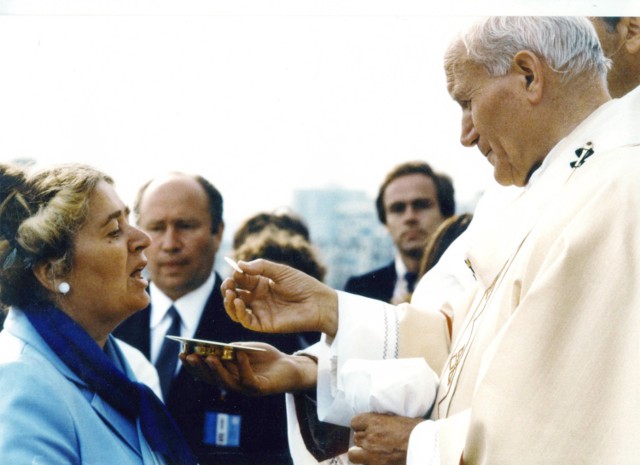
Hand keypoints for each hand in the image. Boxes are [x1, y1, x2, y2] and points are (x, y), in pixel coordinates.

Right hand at [180, 342, 317, 394]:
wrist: (289, 366)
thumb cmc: (265, 357)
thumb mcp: (244, 350)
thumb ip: (230, 350)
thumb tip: (215, 348)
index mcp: (227, 375)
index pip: (205, 372)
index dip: (193, 365)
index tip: (182, 353)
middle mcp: (233, 384)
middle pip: (212, 378)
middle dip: (199, 367)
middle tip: (189, 356)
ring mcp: (246, 388)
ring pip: (227, 382)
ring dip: (217, 370)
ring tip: (209, 357)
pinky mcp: (260, 388)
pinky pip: (248, 379)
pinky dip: (243, 366)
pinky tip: (238, 354)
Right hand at [221, 259, 338, 336]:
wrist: (318, 303)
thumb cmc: (302, 285)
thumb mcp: (281, 271)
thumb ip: (260, 267)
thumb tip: (239, 264)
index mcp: (260, 283)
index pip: (240, 279)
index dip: (234, 275)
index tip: (235, 270)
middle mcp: (257, 298)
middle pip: (234, 294)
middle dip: (227, 288)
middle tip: (228, 284)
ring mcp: (259, 311)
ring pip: (235, 309)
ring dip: (228, 302)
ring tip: (230, 293)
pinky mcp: (263, 324)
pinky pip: (245, 320)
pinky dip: (238, 312)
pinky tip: (239, 302)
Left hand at [349, 413, 423, 464]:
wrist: (426, 447)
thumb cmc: (417, 431)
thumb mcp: (398, 419)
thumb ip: (384, 421)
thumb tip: (381, 423)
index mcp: (375, 421)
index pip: (355, 422)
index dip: (361, 425)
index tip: (367, 428)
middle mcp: (370, 436)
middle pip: (356, 438)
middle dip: (363, 440)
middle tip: (374, 442)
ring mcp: (371, 453)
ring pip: (354, 453)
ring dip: (362, 453)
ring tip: (372, 454)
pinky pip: (363, 464)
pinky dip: (368, 463)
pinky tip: (377, 461)